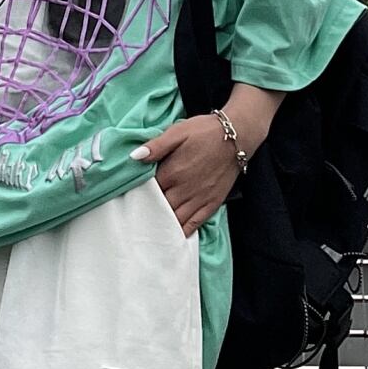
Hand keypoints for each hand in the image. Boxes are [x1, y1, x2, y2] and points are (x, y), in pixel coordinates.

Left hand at [130, 115, 239, 236]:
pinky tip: (173, 236)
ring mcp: (199, 199)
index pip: (147, 191)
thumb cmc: (204, 132)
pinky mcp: (211, 204)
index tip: (131, 197)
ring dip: (162, 225)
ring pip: (174, 220)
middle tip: (137, 216)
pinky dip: (182, 232)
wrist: (237, 136)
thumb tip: (134, 157)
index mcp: (172, 172)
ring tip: (151, 230)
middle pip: (159, 208)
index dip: (138, 195)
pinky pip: (194, 224)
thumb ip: (156, 146)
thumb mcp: (177, 132)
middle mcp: (184, 190)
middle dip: (148, 212)